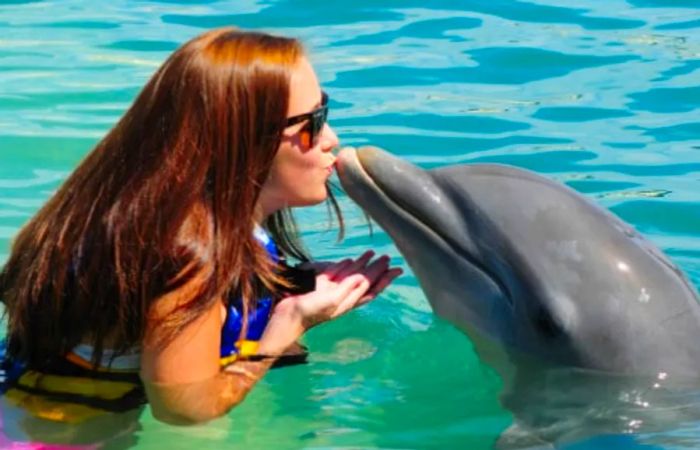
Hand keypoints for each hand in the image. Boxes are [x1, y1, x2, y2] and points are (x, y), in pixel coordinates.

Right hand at [257, 251, 401, 353]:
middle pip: (364, 280)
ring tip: (372, 253)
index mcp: (348, 302)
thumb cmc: (309, 311)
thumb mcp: (331, 300)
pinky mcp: (321, 286)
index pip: (371, 288)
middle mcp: (343, 296)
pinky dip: (345, 266)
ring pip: (351, 275)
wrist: (287, 315)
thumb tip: (363, 277)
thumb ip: (347, 288)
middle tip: (387, 257)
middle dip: (376, 269)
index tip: (396, 269)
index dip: (384, 278)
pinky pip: (337, 274)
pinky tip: (350, 261)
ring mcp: (332, 290)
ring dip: (362, 264)